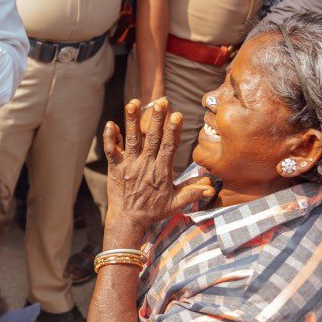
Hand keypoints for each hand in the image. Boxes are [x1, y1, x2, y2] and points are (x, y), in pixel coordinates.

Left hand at [103, 98, 215, 240]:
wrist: (128, 220)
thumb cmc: (153, 211)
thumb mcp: (175, 204)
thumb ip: (192, 193)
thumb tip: (211, 187)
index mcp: (161, 172)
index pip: (168, 147)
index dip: (173, 131)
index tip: (177, 115)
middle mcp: (144, 165)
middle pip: (151, 138)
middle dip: (156, 119)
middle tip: (160, 101)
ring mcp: (128, 165)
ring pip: (131, 139)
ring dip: (132, 120)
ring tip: (133, 102)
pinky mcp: (114, 168)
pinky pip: (111, 150)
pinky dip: (110, 138)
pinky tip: (111, 123)